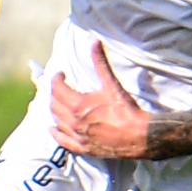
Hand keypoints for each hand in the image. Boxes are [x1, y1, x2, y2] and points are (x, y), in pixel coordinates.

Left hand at [48, 43, 164, 160]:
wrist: (139, 135)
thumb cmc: (126, 110)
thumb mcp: (111, 85)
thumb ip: (100, 63)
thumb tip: (95, 42)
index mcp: (79, 105)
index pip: (57, 89)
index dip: (56, 79)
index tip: (61, 74)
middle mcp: (74, 122)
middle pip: (54, 105)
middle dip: (55, 93)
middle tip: (60, 86)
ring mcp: (78, 137)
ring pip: (57, 122)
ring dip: (55, 110)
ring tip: (59, 102)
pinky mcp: (83, 148)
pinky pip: (63, 142)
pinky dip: (55, 134)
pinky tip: (52, 129)